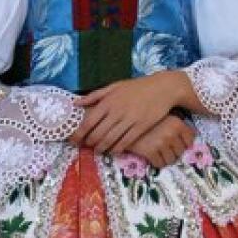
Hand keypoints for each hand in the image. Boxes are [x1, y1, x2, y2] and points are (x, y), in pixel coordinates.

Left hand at [79, 73, 193, 154]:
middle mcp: (117, 111)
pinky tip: (113, 150)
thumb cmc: (137, 87)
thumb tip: (76, 102)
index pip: (89, 122)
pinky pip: (125, 142)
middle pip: (97, 133)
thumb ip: (95, 95)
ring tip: (98, 150)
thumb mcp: (115, 86)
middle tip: (86, 147)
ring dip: (101, 148)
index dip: (79, 133)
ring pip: (110, 140)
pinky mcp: (141, 127)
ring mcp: (129, 120)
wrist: (163, 88)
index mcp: (108, 101)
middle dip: (89, 143)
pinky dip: (116, 148)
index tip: (74, 140)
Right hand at [124, 114, 196, 168]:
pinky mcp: (151, 151)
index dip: (184, 144)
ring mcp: (161, 143)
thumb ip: (175, 125)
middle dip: (173, 152)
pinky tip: (151, 156)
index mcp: (177, 123)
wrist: (123, 121)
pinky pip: (159, 164)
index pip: (190, 140)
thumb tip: (186, 141)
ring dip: (165, 159)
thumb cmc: (144, 118)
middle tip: (165, 149)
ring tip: (158, 153)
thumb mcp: (163, 116)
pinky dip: (156, 162)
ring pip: (171, 160)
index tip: (176, 144)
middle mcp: (171, 133)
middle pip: (180, 152)